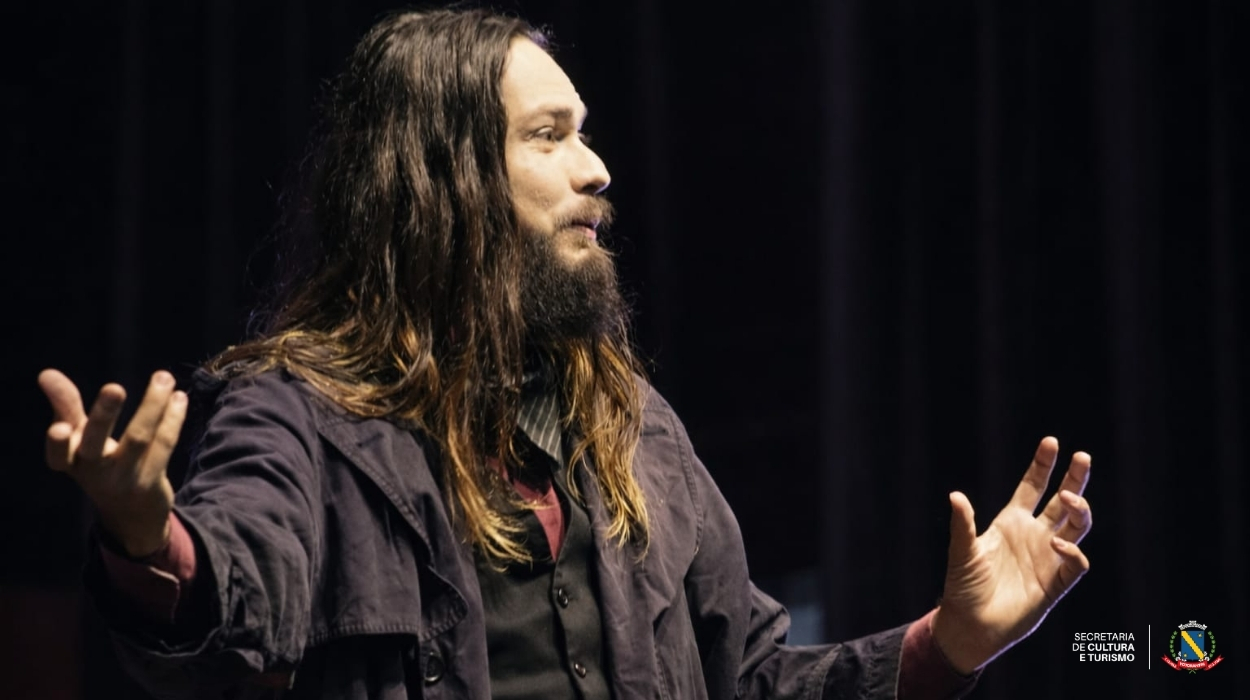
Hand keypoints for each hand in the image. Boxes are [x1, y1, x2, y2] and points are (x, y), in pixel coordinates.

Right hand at [39, 369, 187, 557]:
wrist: (131, 515)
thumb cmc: (99, 465)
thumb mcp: (78, 440)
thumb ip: (65, 406)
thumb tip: (46, 373)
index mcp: (69, 462)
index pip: (57, 454)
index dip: (57, 443)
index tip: (59, 428)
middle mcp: (93, 472)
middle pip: (96, 443)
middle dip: (104, 416)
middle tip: (114, 388)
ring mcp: (123, 478)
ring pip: (139, 439)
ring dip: (152, 405)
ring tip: (163, 377)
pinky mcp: (151, 481)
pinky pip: (164, 444)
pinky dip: (173, 418)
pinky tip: (178, 397)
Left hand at [931, 436, 1091, 673]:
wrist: (970, 625)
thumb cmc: (963, 587)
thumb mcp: (962, 551)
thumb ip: (963, 524)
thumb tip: (955, 496)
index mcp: (1012, 522)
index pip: (1033, 487)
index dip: (1042, 466)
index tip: (1051, 442)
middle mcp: (1034, 536)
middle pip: (1062, 502)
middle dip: (1074, 479)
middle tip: (1082, 456)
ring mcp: (1048, 558)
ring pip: (1076, 527)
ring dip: (1078, 510)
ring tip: (1068, 497)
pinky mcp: (1056, 584)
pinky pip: (1076, 563)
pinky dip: (1072, 551)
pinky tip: (1056, 544)